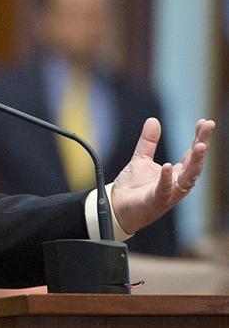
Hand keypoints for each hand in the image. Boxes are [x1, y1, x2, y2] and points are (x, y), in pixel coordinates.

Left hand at [111, 117, 214, 233]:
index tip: (205, 122)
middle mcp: (177, 183)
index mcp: (176, 173)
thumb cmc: (133, 187)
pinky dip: (167, 178)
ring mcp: (169, 193)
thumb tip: (153, 120)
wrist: (117, 207)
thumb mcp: (141, 159)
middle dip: (203, 144)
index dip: (199, 137)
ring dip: (195, 161)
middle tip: (209, 126)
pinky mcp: (156, 202)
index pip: (192, 154)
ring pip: (188, 178)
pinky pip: (164, 190)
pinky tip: (168, 166)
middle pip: (195, 163)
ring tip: (200, 145)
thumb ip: (148, 142)